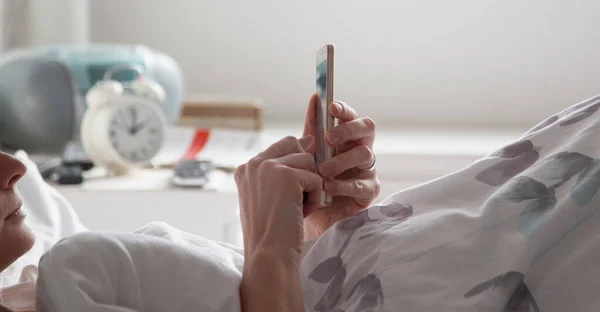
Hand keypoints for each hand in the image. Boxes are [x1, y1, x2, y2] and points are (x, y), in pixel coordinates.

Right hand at [234, 135, 321, 261]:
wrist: (268, 256)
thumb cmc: (271, 233)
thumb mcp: (269, 197)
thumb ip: (281, 170)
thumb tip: (309, 139)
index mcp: (245, 169)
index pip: (281, 148)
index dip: (295, 167)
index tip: (293, 190)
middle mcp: (253, 163)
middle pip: (296, 147)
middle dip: (303, 173)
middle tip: (293, 201)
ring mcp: (268, 167)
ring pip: (309, 162)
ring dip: (310, 188)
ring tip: (295, 210)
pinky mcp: (287, 175)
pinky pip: (316, 179)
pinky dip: (314, 199)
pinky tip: (299, 214)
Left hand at [302, 94, 379, 239]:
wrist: (303, 216)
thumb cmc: (309, 180)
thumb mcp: (306, 153)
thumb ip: (312, 128)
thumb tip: (315, 97)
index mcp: (346, 138)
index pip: (351, 116)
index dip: (344, 109)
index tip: (331, 107)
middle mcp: (360, 149)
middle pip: (367, 128)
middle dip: (348, 129)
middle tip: (328, 138)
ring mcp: (367, 170)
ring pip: (365, 154)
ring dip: (342, 160)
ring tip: (322, 170)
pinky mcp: (369, 192)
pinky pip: (362, 184)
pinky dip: (343, 185)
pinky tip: (327, 187)